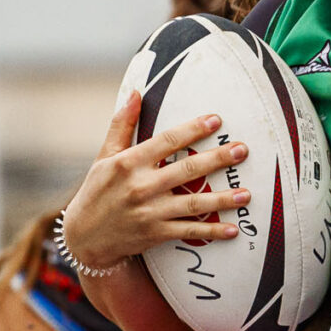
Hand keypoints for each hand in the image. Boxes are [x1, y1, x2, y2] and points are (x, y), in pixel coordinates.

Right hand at [58, 91, 251, 273]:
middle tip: (242, 150)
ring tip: (247, 194)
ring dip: (222, 199)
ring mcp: (149, 212)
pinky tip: (232, 229)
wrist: (84, 237)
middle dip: (217, 160)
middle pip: (186, 170)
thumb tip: (134, 92)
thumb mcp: (104, 156)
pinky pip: (189, 232)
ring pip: (193, 204)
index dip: (193, 129)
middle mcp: (140, 186)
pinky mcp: (155, 234)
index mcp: (128, 163)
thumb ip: (122, 124)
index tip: (216, 121)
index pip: (167, 141)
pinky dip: (211, 231)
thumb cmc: (97, 192)